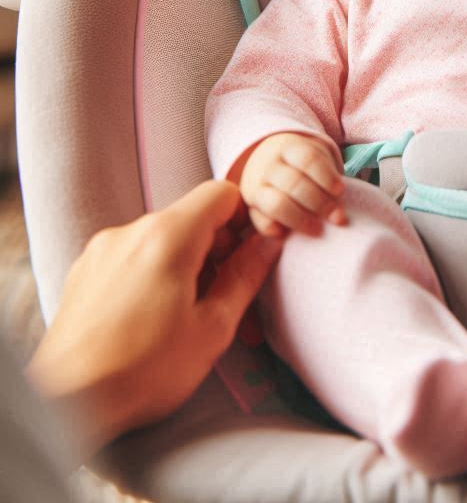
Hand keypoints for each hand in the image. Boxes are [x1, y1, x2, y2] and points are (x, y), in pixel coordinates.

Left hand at [26, 181, 282, 456]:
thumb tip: (268, 243)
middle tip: (223, 292)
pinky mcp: (84, 271)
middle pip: (191, 216)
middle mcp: (132, 230)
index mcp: (169, 236)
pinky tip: (151, 316)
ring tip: (186, 312)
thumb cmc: (143, 371)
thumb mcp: (213, 327)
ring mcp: (103, 249)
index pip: (222, 193)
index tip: (249, 253)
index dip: (245, 218)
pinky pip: (132, 255)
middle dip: (216, 246)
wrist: (66, 406)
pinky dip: (152, 272)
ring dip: (184, 262)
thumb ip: (245, 276)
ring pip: (161, 237)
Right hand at [238, 132, 344, 235]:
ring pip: (276, 204)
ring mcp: (256, 185)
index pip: (308, 159)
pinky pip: (260, 221)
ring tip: (317, 230)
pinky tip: (287, 235)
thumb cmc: (301, 163)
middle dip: (319, 202)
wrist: (265, 158)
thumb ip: (328, 176)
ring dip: (300, 219)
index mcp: (290, 147)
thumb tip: (338, 211)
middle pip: (294, 183)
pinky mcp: (250, 207)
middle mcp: (269, 165)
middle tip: (337, 217)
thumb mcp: (316, 156)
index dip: (326, 176)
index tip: (341, 191)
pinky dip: (273, 229)